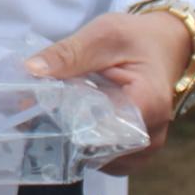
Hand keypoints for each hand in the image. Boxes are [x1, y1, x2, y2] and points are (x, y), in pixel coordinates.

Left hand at [27, 12, 192, 173]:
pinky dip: (82, 144)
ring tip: (51, 113)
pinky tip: (69, 122)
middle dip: (61, 132)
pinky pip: (101, 160)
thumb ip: (69, 53)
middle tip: (33, 111)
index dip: (66, 122)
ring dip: (69, 140)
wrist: (162, 49)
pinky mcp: (132, 156)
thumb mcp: (103, 34)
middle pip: (96, 149)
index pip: (101, 130)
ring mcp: (143, 151)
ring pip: (95, 159)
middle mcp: (150, 136)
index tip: (38, 109)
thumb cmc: (136, 40)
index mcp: (148, 104)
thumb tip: (32, 69)